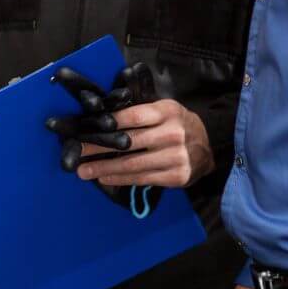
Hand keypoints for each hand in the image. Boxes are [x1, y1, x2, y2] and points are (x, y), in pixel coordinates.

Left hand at [76, 99, 215, 187]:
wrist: (209, 146)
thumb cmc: (177, 123)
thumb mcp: (164, 109)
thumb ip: (140, 110)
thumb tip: (104, 115)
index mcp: (166, 111)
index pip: (133, 116)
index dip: (109, 123)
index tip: (87, 128)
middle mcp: (172, 133)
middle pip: (128, 142)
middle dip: (99, 147)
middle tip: (78, 151)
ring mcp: (176, 157)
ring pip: (133, 164)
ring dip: (104, 168)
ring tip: (84, 171)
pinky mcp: (177, 176)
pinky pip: (142, 178)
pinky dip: (121, 179)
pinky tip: (104, 178)